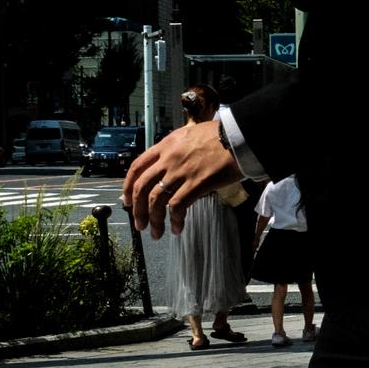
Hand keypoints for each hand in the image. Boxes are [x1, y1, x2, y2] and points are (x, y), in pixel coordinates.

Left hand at [123, 121, 243, 239]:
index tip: (128, 201)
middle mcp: (169, 159)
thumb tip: (170, 165)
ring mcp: (181, 172)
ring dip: (154, 220)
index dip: (128, 187)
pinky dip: (175, 219)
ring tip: (156, 233)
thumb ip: (176, 148)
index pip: (137, 167)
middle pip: (141, 188)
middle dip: (137, 210)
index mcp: (166, 145)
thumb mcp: (191, 134)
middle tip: (140, 224)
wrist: (240, 136)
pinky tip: (178, 227)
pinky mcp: (196, 183)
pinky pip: (177, 206)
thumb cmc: (221, 134)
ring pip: (155, 200)